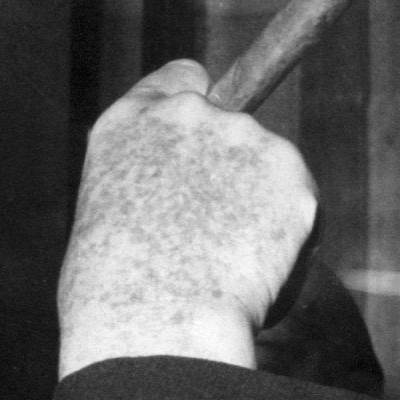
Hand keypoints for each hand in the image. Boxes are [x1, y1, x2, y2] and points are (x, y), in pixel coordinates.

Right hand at [58, 60, 318, 376]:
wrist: (157, 319)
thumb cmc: (112, 295)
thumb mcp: (101, 222)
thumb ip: (142, 190)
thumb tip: (178, 208)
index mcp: (124, 125)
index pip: (180, 80)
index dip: (196, 107)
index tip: (203, 138)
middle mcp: (186, 115)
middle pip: (230, 127)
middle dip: (228, 170)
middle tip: (209, 234)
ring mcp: (242, 137)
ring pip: (267, 169)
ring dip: (258, 206)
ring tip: (225, 265)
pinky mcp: (291, 173)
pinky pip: (298, 205)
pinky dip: (287, 236)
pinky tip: (255, 270)